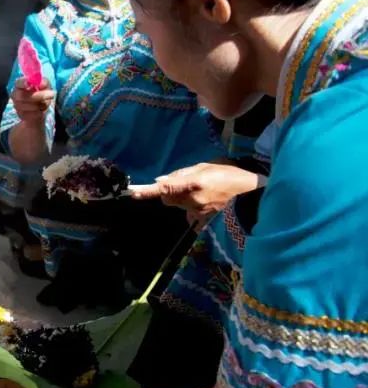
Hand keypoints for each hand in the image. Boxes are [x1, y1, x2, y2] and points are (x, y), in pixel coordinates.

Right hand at [11, 76, 54, 123]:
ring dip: (42, 104)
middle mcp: (16, 95)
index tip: (29, 84)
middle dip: (39, 95)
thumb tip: (42, 84)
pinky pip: (33, 114)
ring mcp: (17, 106)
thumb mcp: (45, 85)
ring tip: (45, 102)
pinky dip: (40, 111)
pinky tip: (41, 109)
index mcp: (19, 84)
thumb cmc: (40, 93)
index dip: (23, 83)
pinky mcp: (22, 115)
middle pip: (23, 96)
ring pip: (30, 106)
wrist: (37, 109)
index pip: (19, 83)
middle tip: (52, 94)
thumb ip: (44, 82)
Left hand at [130, 163, 263, 223]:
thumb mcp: (206, 166)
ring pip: (177, 205)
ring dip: (180, 198)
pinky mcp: (204, 221)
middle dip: (168, 191)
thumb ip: (182, 174)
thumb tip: (161, 181)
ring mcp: (199, 212)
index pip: (165, 188)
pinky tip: (205, 201)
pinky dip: (190, 207)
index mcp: (194, 184)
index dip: (148, 191)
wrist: (253, 193)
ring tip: (200, 190)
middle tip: (183, 183)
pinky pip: (188, 214)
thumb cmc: (231, 174)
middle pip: (167, 198)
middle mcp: (193, 200)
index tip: (134, 193)